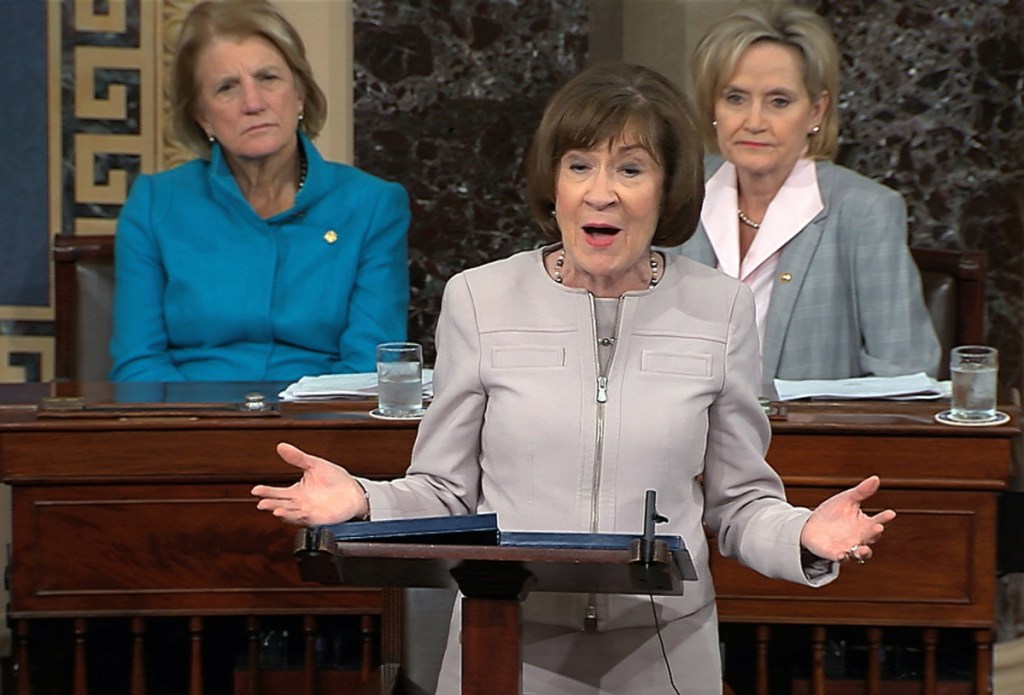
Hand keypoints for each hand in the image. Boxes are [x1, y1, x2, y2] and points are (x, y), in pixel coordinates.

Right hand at [251, 442, 368, 526]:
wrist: (353, 490)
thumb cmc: (335, 479)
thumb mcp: (314, 464)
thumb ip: (297, 458)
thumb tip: (282, 446)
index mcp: (296, 492)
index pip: (277, 492)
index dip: (266, 491)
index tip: (256, 489)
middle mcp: (300, 504)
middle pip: (281, 505)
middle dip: (271, 504)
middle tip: (262, 503)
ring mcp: (309, 512)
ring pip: (292, 515)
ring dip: (284, 513)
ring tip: (276, 510)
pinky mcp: (320, 519)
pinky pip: (308, 520)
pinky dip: (301, 518)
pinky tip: (298, 513)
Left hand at [799, 475, 895, 562]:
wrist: (812, 526)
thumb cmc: (833, 512)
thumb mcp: (846, 500)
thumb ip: (861, 492)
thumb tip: (875, 478)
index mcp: (865, 524)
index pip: (878, 521)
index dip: (884, 518)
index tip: (891, 513)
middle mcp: (860, 538)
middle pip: (871, 537)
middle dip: (875, 533)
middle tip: (878, 527)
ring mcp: (849, 547)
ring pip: (861, 553)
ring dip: (863, 552)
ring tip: (864, 549)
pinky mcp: (835, 554)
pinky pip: (842, 558)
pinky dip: (843, 557)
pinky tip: (842, 554)